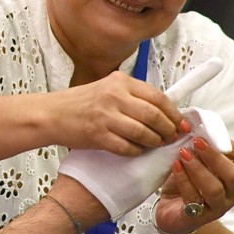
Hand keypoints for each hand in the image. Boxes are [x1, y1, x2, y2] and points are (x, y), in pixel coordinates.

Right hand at [55, 71, 188, 154]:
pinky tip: (136, 150)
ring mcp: (105, 116)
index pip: (157, 97)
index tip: (182, 122)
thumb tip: (164, 111)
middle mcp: (114, 96)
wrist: (52, 114)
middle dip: (168, 129)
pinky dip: (137, 151)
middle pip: (154, 115)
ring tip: (155, 144)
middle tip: (172, 136)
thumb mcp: (107, 88)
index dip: (174, 112)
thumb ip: (132, 95)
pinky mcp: (98, 135)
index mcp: (119, 81)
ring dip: (154, 142)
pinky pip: (128, 147)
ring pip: (144, 133)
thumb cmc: (80, 103)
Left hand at [153, 139, 233, 233]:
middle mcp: (230, 192)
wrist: (171, 212)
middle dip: (214, 156)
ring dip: (198, 168)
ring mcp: (216, 206)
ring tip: (183, 154)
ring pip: (215, 189)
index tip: (215, 136)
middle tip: (196, 141)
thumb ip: (199, 146)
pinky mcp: (197, 217)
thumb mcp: (195, 160)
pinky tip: (176, 166)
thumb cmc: (186, 181)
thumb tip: (192, 123)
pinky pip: (194, 199)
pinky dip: (184, 180)